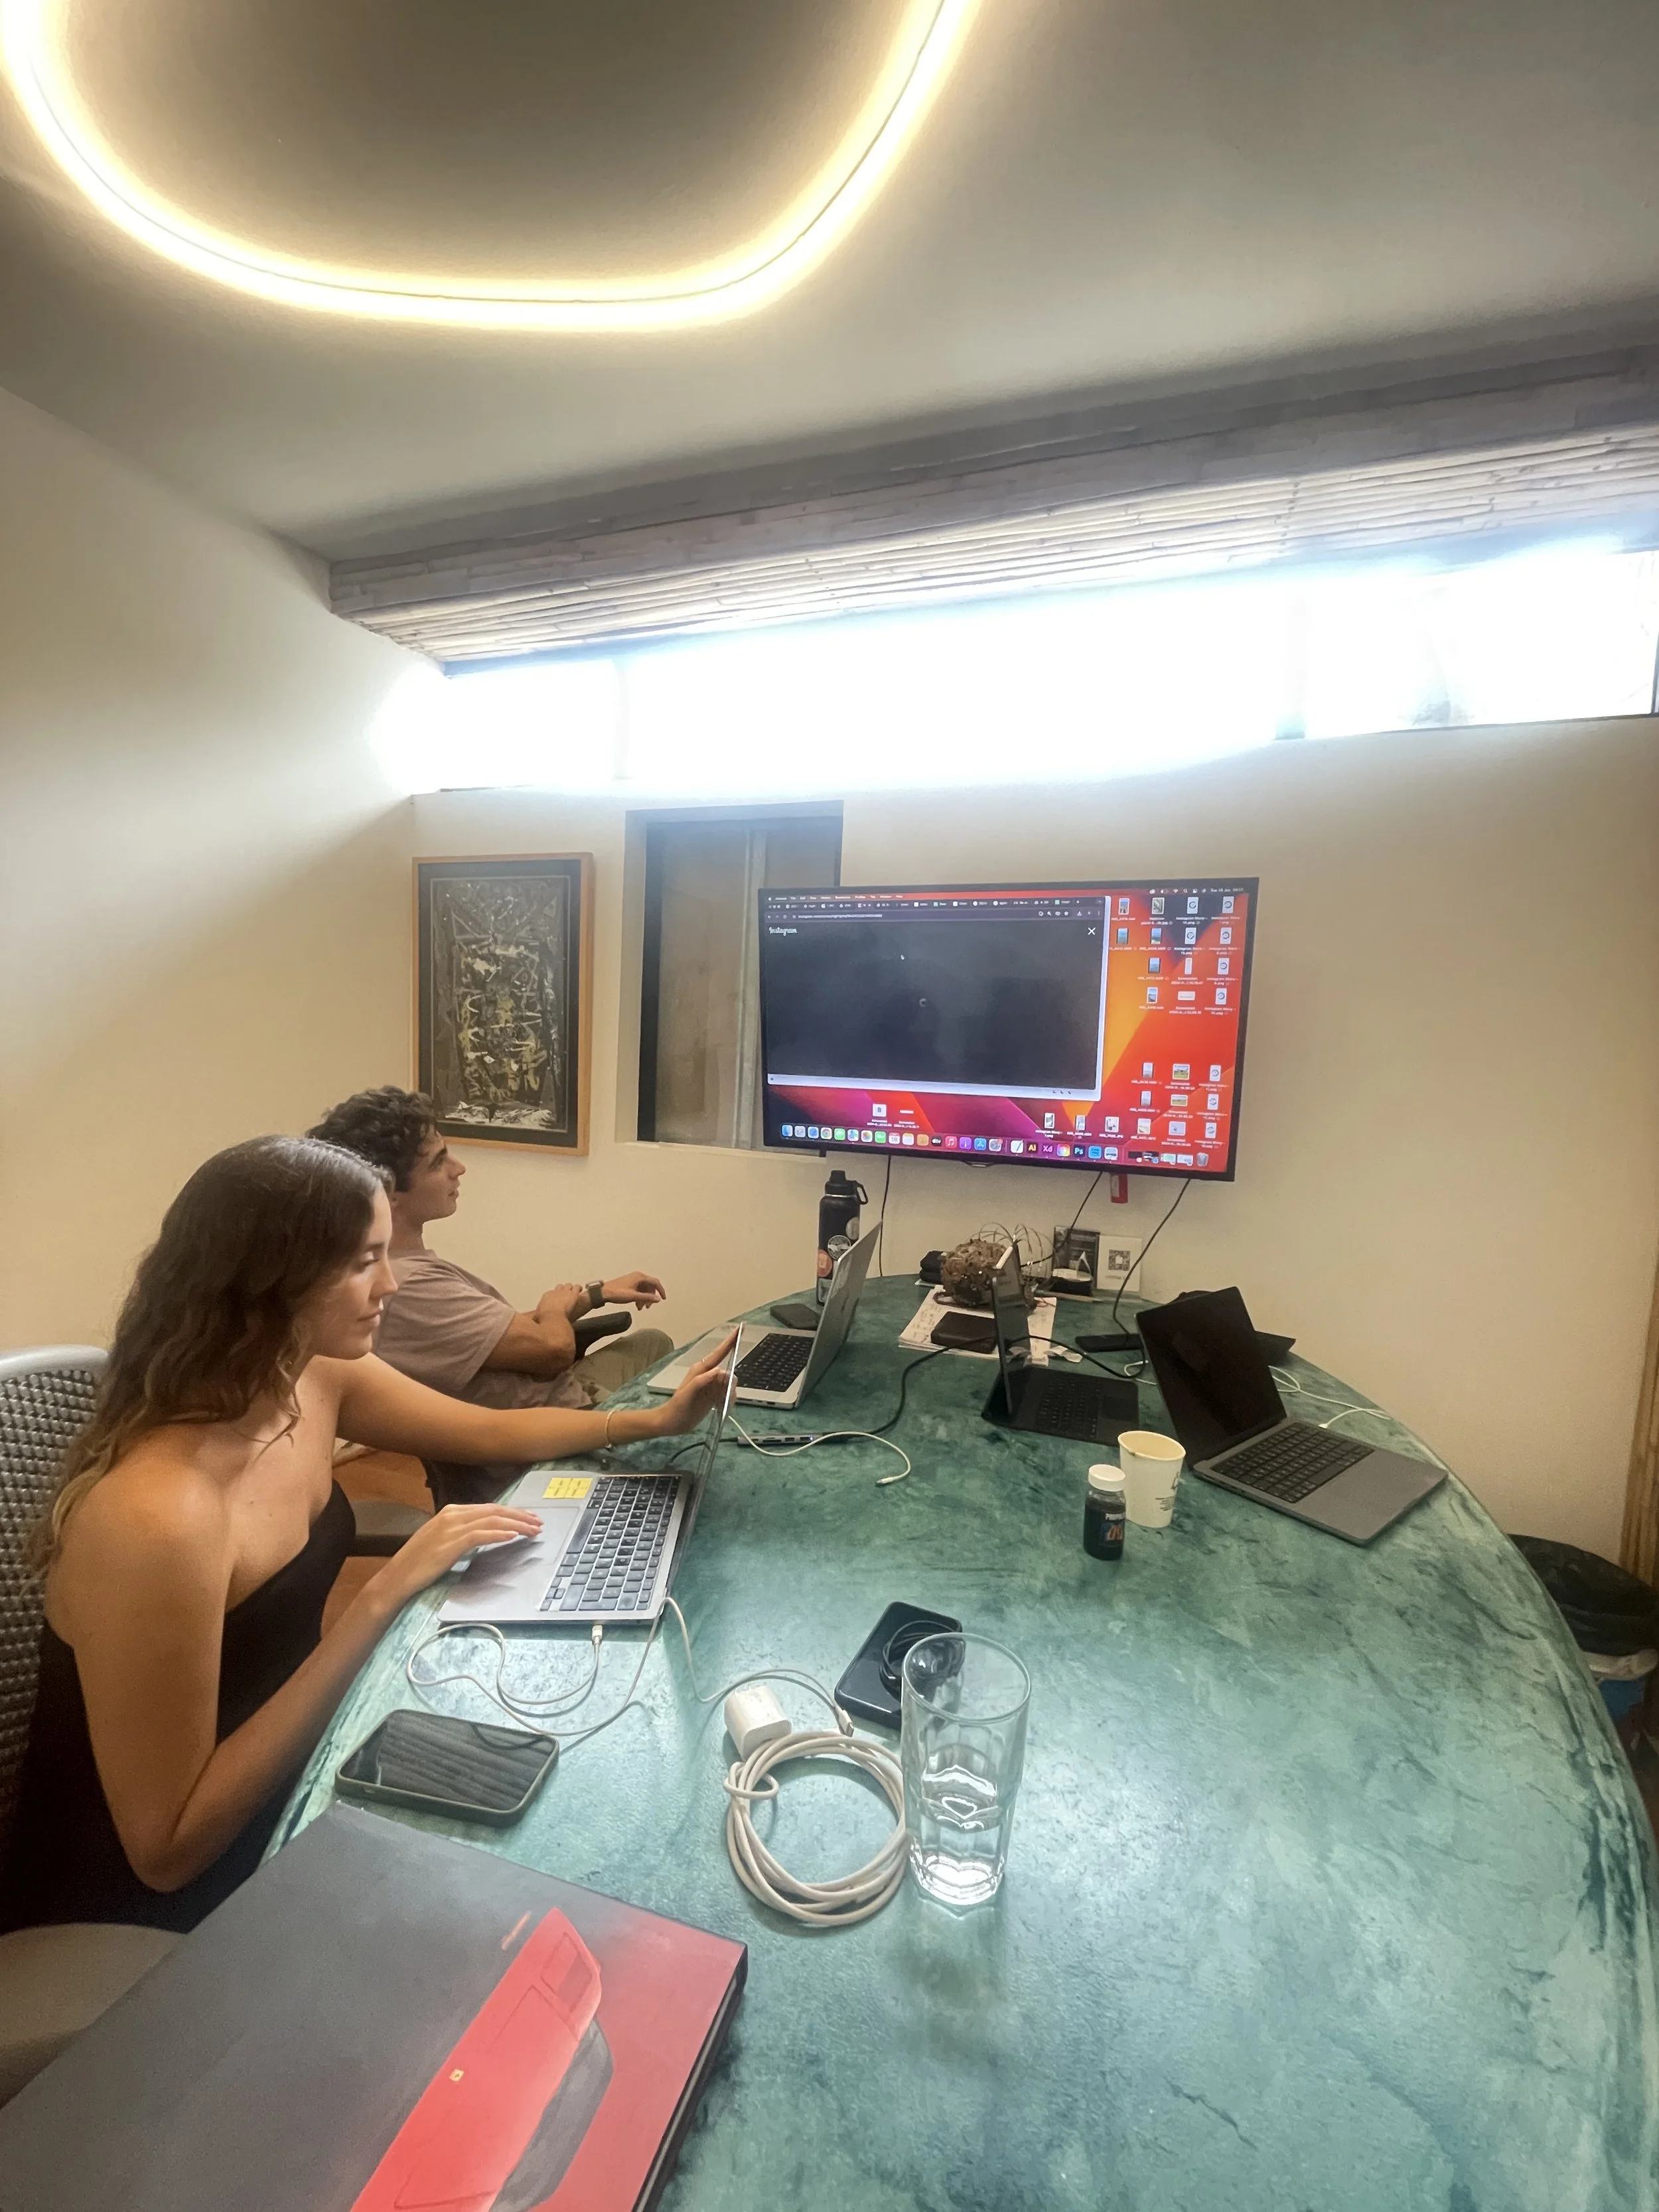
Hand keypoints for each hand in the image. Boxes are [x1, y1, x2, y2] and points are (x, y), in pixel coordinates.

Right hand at [370, 1502, 542, 1609]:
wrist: (398, 1576)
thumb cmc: (419, 1562)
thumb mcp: (443, 1540)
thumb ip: (462, 1532)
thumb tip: (486, 1532)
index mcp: (451, 1511)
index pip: (489, 1508)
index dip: (512, 1512)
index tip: (529, 1518)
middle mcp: (453, 1515)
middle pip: (494, 1511)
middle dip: (520, 1516)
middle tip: (539, 1523)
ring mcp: (451, 1528)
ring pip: (491, 1520)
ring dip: (516, 1524)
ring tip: (532, 1530)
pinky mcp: (450, 1544)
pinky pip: (480, 1535)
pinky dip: (498, 1534)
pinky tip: (512, 1537)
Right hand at [535, 1283, 587, 1322]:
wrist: (553, 1318)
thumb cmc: (545, 1318)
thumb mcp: (537, 1317)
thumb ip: (537, 1316)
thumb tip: (533, 1321)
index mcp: (546, 1296)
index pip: (551, 1293)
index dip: (555, 1296)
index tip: (557, 1300)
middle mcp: (555, 1292)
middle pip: (560, 1287)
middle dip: (563, 1290)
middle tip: (566, 1295)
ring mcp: (565, 1292)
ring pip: (568, 1285)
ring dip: (571, 1289)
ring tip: (574, 1291)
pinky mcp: (573, 1294)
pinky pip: (577, 1287)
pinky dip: (579, 1288)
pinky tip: (580, 1290)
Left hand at [603, 1270, 665, 1308]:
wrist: (603, 1292)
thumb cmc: (617, 1293)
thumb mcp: (634, 1296)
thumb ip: (647, 1297)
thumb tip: (658, 1299)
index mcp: (640, 1277)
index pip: (655, 1282)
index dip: (661, 1290)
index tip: (663, 1299)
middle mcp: (638, 1276)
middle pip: (650, 1286)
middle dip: (650, 1297)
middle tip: (648, 1306)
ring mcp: (633, 1279)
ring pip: (644, 1289)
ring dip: (644, 1298)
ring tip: (640, 1308)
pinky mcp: (629, 1283)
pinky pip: (639, 1290)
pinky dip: (640, 1297)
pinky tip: (637, 1305)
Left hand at [654, 1330, 737, 1435]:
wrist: (672, 1423)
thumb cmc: (677, 1407)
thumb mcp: (687, 1394)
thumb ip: (702, 1381)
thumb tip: (719, 1371)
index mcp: (701, 1370)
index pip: (719, 1352)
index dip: (730, 1340)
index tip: (740, 1329)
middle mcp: (708, 1375)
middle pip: (728, 1372)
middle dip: (730, 1383)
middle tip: (723, 1394)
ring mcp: (712, 1386)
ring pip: (730, 1384)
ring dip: (729, 1394)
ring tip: (718, 1403)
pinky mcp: (714, 1396)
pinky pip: (728, 1394)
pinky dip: (728, 1400)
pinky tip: (719, 1406)